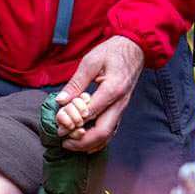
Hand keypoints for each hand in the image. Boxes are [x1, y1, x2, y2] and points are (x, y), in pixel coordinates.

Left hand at [54, 35, 144, 151]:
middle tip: (65, 143)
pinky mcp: (121, 109)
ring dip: (90, 144)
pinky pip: (112, 131)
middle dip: (82, 142)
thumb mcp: (91, 62)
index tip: (59, 128)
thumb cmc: (113, 52)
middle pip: (102, 132)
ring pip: (108, 135)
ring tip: (73, 144)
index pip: (90, 114)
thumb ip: (76, 83)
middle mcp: (120, 103)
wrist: (135, 49)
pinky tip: (87, 144)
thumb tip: (61, 101)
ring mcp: (122, 108)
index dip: (73, 124)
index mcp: (112, 89)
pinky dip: (99, 140)